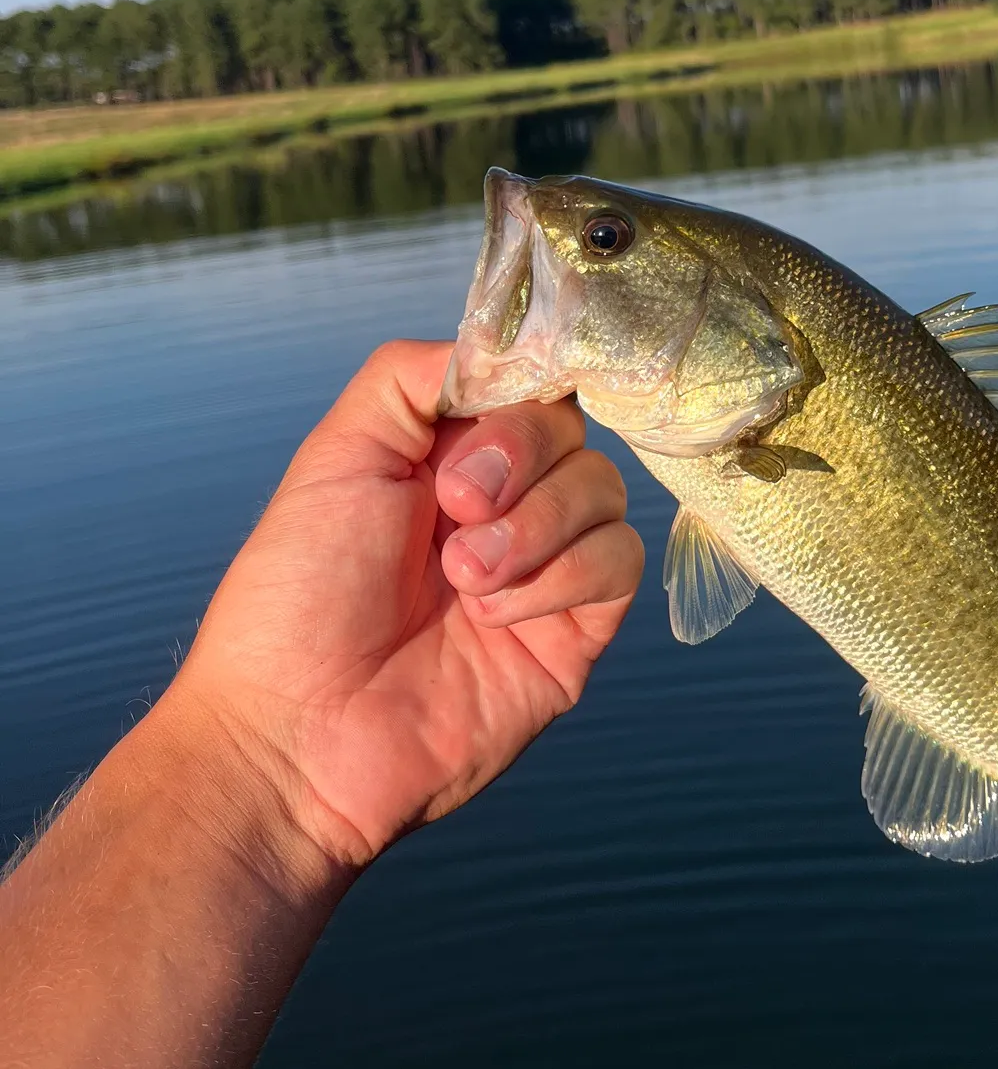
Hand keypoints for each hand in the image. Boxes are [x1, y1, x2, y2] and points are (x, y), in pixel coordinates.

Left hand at [171, 340, 643, 869]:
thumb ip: (413, 376)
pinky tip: (495, 613)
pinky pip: (619, 561)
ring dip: (535, 525)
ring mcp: (545, 565)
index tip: (479, 415)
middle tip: (453, 507)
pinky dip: (561, 575)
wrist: (298, 734)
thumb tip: (501, 344)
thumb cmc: (298, 596)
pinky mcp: (577, 629)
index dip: (519, 390)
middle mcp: (506, 502)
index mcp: (449, 454)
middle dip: (519, 457)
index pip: (529, 384)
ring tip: (463, 577)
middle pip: (574, 429)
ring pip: (607, 490)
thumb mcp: (340, 453)